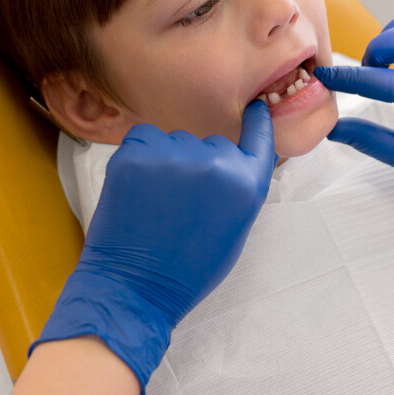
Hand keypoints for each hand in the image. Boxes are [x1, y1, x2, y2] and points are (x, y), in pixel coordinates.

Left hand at [31, 100, 277, 394]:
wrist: (134, 287)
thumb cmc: (187, 268)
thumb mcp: (233, 229)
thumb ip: (239, 188)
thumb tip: (232, 159)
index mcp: (245, 185)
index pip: (259, 137)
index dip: (256, 121)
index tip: (254, 107)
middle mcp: (215, 164)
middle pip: (210, 143)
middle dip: (198, 162)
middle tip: (181, 201)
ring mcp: (173, 156)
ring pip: (174, 140)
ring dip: (166, 159)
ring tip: (155, 200)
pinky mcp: (134, 154)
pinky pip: (142, 138)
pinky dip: (139, 154)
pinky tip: (137, 187)